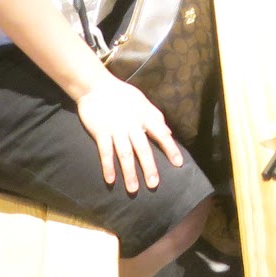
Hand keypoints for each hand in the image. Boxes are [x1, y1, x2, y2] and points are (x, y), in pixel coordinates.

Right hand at [74, 74, 183, 192]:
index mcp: (144, 117)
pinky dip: (107, 166)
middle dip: (149, 167)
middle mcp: (132, 125)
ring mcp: (116, 129)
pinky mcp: (101, 132)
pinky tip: (111, 180)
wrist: (96, 86)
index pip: (161, 134)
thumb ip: (157, 117)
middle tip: (154, 185)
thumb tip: (170, 133)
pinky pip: (105, 152)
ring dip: (129, 172)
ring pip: (124, 154)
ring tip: (133, 189)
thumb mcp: (143, 102)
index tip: (179, 164)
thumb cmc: (122, 94)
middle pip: (143, 149)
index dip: (170, 149)